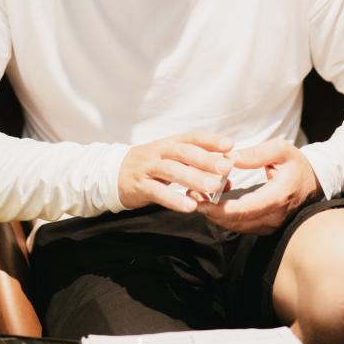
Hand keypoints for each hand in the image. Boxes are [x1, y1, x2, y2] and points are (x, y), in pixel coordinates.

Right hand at [118, 133, 233, 212]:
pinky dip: (174, 199)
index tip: (230, 145)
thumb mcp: (172, 161)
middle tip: (226, 167)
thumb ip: (197, 167)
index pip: (191, 137)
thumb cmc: (151, 167)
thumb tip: (227, 176)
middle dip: (206, 159)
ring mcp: (148, 168)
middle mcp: (159, 152)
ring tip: (213, 187)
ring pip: (172, 170)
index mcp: (169, 143)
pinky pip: (158, 192)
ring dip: (194, 178)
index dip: (210, 140)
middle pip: (183, 152)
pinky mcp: (140, 186)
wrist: (114, 173)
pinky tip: (189, 206)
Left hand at [196, 137, 322, 233]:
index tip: (200, 200)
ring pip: (236, 226)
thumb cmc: (296, 164)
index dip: (221, 208)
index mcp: (278, 196)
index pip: (246, 209)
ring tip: (194, 195)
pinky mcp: (264, 226)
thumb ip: (257, 153)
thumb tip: (230, 158)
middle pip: (237, 221)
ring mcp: (269, 224)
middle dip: (211, 211)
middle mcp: (273, 216)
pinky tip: (209, 201)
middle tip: (190, 194)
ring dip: (214, 214)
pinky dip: (222, 216)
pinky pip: (240, 225)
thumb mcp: (281, 150)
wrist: (313, 183)